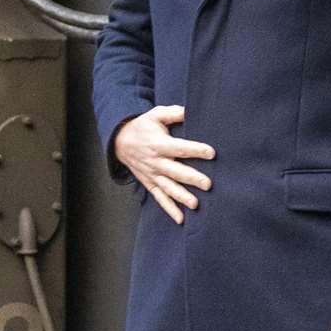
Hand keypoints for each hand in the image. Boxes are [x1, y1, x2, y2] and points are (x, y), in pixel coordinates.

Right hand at [114, 105, 214, 223]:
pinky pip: (160, 198)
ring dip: (181, 197)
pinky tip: (181, 219)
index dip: (196, 149)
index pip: (180, 148)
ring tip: (195, 205)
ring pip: (168, 188)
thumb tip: (189, 111)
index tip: (211, 153)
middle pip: (176, 171)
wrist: (120, 141)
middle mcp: (156, 162)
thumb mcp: (155, 115)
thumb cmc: (143, 127)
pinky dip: (170, 209)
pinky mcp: (150, 183)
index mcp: (159, 144)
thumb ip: (173, 113)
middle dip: (192, 178)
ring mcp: (152, 175)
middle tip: (208, 184)